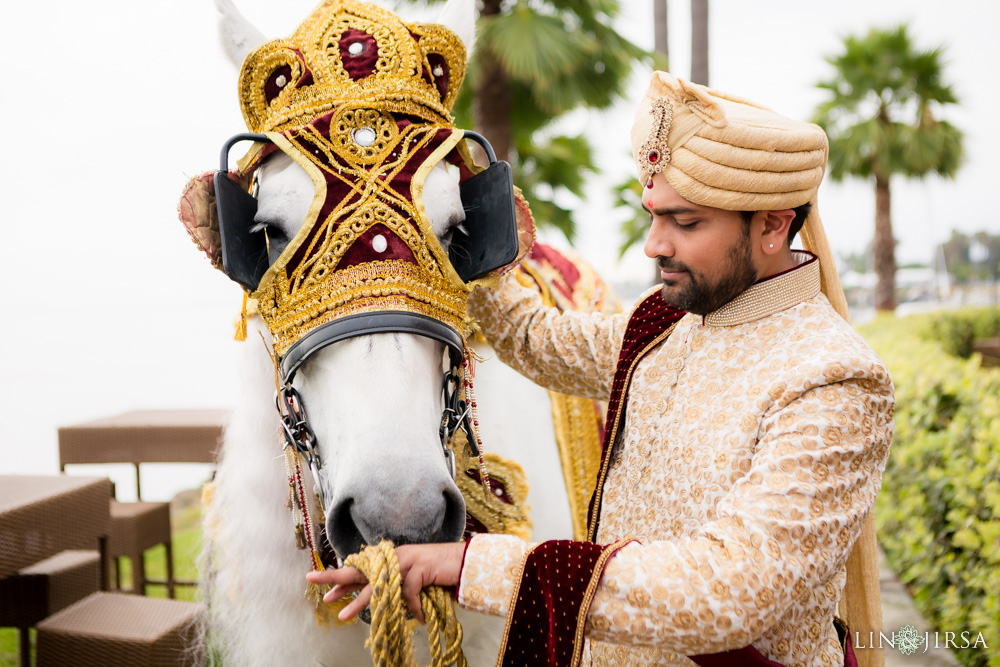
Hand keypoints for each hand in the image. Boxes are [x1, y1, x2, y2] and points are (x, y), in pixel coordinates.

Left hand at [305, 541, 465, 623]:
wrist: (465, 561)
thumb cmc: (440, 573)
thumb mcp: (414, 581)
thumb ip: (397, 588)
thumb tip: (383, 605)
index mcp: (391, 560)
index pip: (362, 570)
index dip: (343, 580)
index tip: (324, 591)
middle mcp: (394, 558)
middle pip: (360, 570)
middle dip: (336, 578)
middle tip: (314, 584)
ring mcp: (407, 560)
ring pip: (377, 584)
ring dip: (361, 603)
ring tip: (344, 616)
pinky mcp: (420, 567)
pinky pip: (408, 593)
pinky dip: (413, 609)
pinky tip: (419, 619)